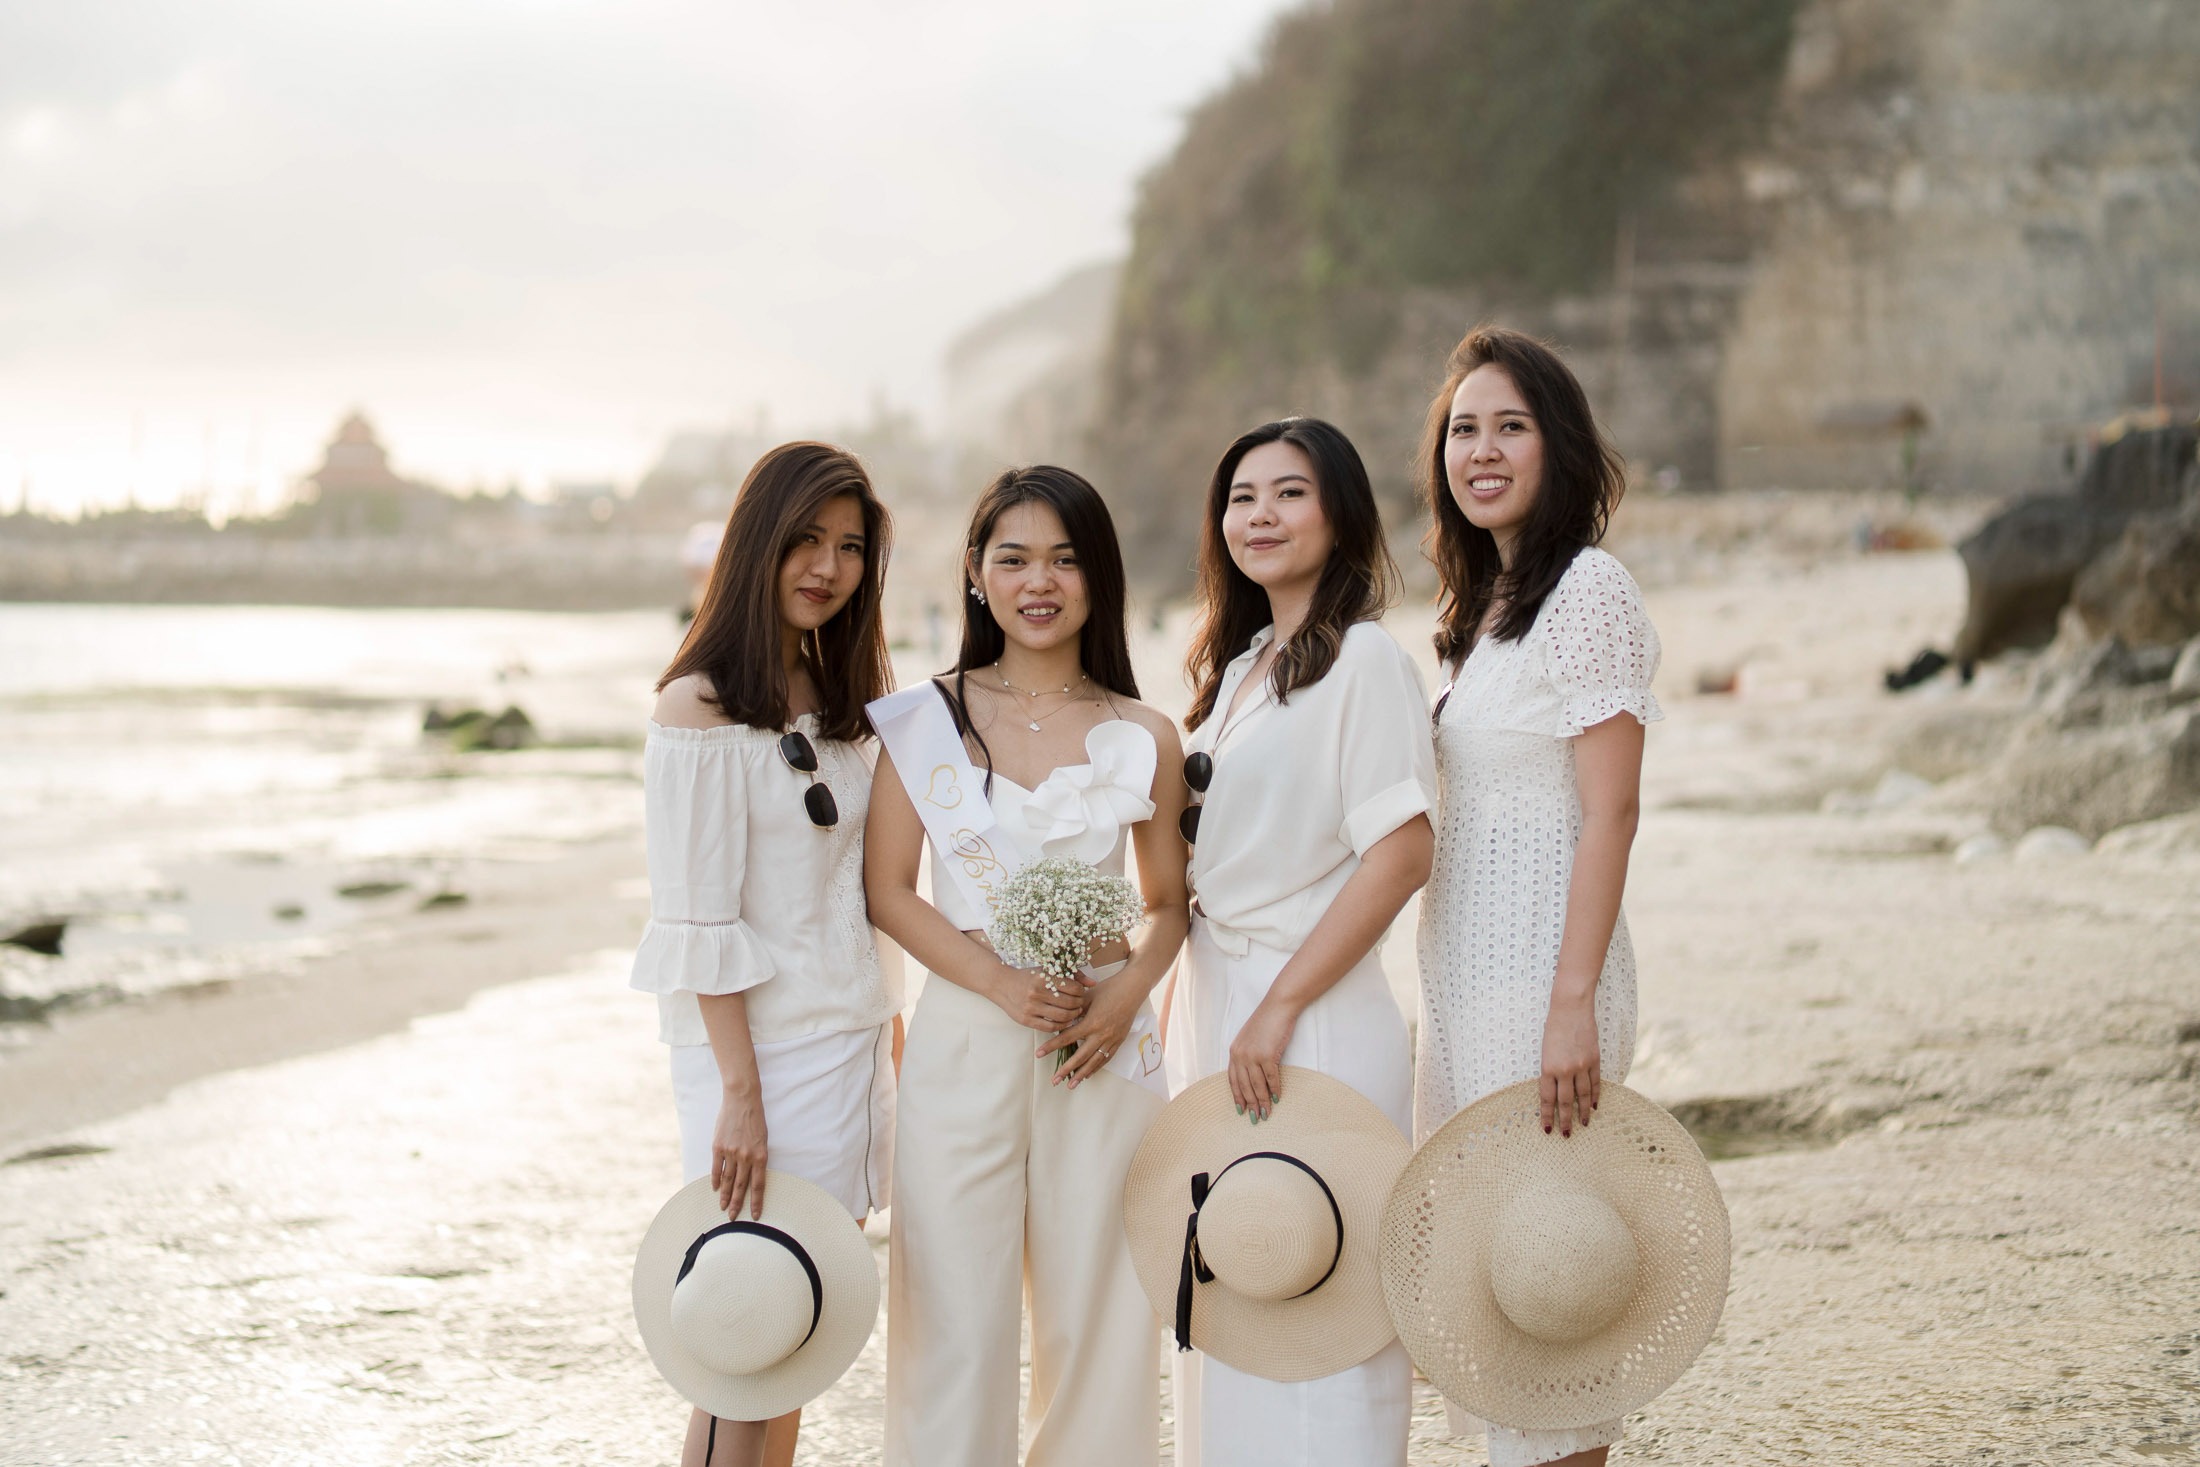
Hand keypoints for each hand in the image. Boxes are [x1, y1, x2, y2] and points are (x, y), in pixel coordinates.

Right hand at [712, 1085, 768, 1218]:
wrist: (742, 1100)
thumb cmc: (755, 1119)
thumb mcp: (763, 1139)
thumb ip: (757, 1158)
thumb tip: (752, 1175)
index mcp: (761, 1156)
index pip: (758, 1185)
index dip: (756, 1202)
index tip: (754, 1215)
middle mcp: (746, 1157)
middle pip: (741, 1186)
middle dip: (737, 1204)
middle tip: (732, 1218)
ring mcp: (731, 1152)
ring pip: (728, 1180)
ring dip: (725, 1195)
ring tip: (722, 1207)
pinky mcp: (718, 1146)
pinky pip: (716, 1168)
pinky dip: (715, 1179)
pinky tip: (715, 1188)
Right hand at [989, 962, 1091, 1032]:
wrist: (1002, 984)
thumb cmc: (1029, 976)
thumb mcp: (1048, 970)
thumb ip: (1072, 975)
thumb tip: (1094, 983)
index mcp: (1044, 977)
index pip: (1073, 988)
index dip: (1081, 992)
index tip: (1081, 993)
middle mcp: (1037, 992)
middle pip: (1070, 1003)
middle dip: (1079, 1005)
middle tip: (1080, 1004)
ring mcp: (1031, 1007)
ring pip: (1062, 1017)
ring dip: (1073, 1016)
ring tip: (1074, 1012)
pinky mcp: (1026, 1020)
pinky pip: (1050, 1027)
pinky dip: (1061, 1025)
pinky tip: (1065, 1021)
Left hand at [1043, 971, 1143, 1087]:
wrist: (1132, 989)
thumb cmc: (1108, 989)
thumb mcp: (1087, 997)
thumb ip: (1074, 1010)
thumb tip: (1059, 1019)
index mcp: (1091, 1023)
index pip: (1067, 1038)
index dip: (1051, 1046)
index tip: (1039, 1054)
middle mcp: (1101, 1034)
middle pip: (1080, 1056)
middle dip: (1066, 1069)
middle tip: (1054, 1080)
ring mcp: (1111, 1039)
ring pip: (1094, 1061)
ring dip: (1082, 1074)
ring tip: (1071, 1084)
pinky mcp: (1119, 1041)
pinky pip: (1106, 1058)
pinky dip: (1097, 1067)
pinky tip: (1089, 1074)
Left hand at [1227, 1000, 1295, 1120]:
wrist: (1278, 1006)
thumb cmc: (1267, 1022)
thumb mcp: (1250, 1039)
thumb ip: (1247, 1055)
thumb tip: (1252, 1075)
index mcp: (1234, 1051)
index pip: (1232, 1080)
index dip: (1237, 1096)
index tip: (1241, 1110)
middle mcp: (1240, 1055)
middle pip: (1244, 1086)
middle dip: (1250, 1104)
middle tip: (1256, 1119)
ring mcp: (1253, 1055)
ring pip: (1257, 1085)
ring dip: (1262, 1102)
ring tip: (1267, 1113)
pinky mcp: (1268, 1055)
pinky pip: (1271, 1078)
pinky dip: (1274, 1090)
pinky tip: (1276, 1098)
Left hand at [1539, 991, 1600, 1136]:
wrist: (1571, 1008)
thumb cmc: (1553, 1026)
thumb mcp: (1545, 1050)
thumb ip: (1550, 1071)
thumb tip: (1555, 1091)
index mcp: (1547, 1067)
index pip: (1547, 1099)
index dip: (1547, 1115)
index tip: (1547, 1129)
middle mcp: (1564, 1070)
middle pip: (1566, 1102)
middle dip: (1565, 1120)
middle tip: (1565, 1135)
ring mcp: (1581, 1065)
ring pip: (1583, 1096)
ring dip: (1583, 1112)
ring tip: (1584, 1124)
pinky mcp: (1594, 1060)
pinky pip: (1596, 1083)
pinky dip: (1595, 1096)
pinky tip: (1594, 1106)